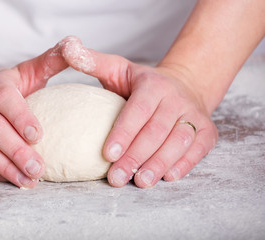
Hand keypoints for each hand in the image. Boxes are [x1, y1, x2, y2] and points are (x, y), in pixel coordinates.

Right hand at [0, 44, 67, 187]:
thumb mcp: (24, 73)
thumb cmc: (1, 91)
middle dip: (17, 151)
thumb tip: (76, 46)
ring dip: (6, 167)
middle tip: (40, 168)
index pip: (4, 98)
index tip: (39, 135)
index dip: (20, 116)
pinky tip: (12, 180)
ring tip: (30, 180)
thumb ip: (50, 62)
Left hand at [62, 36, 217, 187]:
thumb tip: (68, 48)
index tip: (107, 154)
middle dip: (136, 156)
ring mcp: (194, 116)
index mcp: (153, 85)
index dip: (124, 132)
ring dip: (159, 164)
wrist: (184, 86)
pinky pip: (198, 150)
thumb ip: (93, 62)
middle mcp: (176, 99)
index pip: (138, 110)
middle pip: (156, 131)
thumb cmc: (143, 83)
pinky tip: (167, 177)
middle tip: (117, 178)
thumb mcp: (118, 68)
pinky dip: (184, 165)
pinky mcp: (207, 132)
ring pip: (179, 142)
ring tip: (141, 182)